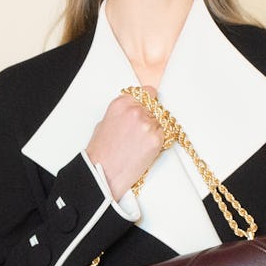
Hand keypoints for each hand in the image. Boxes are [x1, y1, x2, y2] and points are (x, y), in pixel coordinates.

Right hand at [85, 86, 164, 200]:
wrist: (103, 173)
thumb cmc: (101, 153)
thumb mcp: (106, 122)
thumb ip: (123, 113)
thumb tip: (135, 112)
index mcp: (122, 103)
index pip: (147, 93)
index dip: (149, 102)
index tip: (149, 108)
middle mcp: (136, 111)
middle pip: (155, 108)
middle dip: (151, 118)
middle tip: (141, 132)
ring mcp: (147, 125)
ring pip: (161, 122)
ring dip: (154, 131)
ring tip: (139, 144)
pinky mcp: (156, 139)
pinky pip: (164, 136)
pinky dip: (157, 142)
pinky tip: (144, 150)